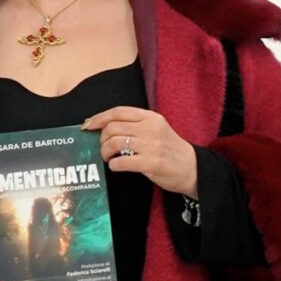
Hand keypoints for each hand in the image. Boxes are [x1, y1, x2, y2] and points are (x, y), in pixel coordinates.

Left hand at [83, 106, 197, 197]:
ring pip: (114, 143)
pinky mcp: (151, 163)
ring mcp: (151, 146)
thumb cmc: (170, 149)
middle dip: (101, 139)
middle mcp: (150, 128)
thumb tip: (104, 125)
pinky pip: (121, 162)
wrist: (192, 168)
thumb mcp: (157, 129)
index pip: (118, 112)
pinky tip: (116, 166)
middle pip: (112, 128)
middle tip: (103, 148)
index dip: (99, 118)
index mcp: (150, 117)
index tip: (88, 125)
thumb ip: (135, 125)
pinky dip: (113, 165)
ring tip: (108, 158)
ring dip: (105, 152)